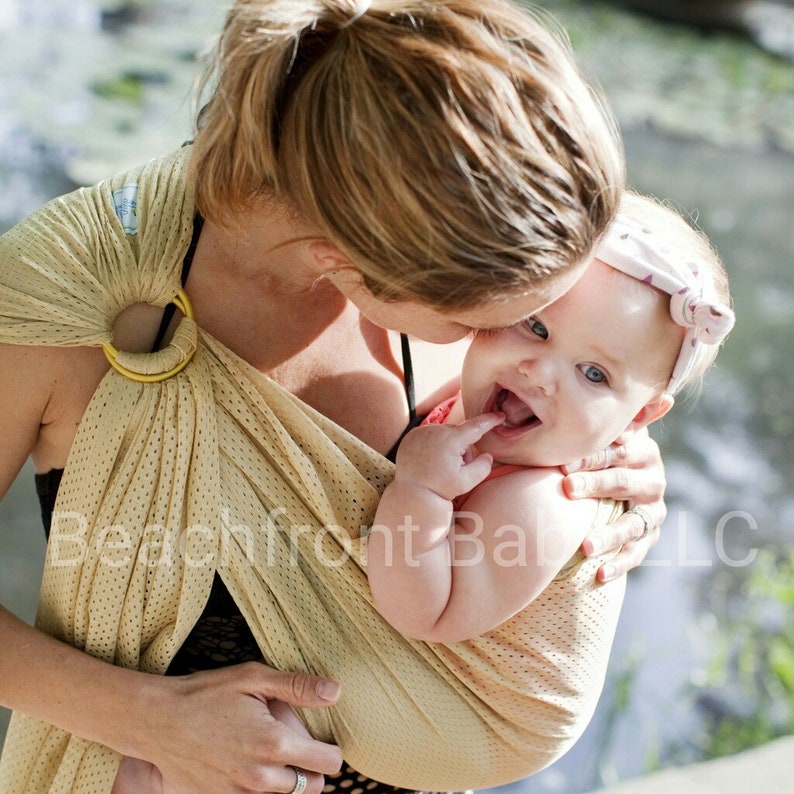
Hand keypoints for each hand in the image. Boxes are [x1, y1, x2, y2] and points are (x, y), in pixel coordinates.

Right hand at [116, 662, 342, 793]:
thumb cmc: (207, 693)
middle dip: (312, 768)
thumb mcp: (253, 678)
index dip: (331, 751)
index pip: (328, 764)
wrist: (157, 721)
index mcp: (275, 745)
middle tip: (298, 746)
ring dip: (287, 781)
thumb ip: (298, 687)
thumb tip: (336, 692)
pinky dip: (259, 789)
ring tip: (273, 754)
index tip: (323, 739)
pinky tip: (248, 764)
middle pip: (313, 788)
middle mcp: (261, 778)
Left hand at [394, 412, 503, 500]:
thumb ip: (483, 467)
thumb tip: (487, 454)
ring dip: (447, 445)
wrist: (411, 493)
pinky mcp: (412, 434)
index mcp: (452, 440)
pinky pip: (430, 434)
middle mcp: (436, 430)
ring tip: (439, 466)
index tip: (500, 415)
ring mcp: (422, 431)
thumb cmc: (439, 489)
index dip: (490, 420)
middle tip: (455, 468)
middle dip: (463, 448)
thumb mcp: (467, 482)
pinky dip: (433, 444)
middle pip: (459, 433)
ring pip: (444, 433)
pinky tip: (428, 460)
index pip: (476, 425)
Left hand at [561, 428, 665, 582]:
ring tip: (586, 547)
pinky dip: (619, 564)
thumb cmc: (602, 452)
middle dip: (594, 486)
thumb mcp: (609, 433)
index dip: (592, 457)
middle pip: (622, 483)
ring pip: (632, 524)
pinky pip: (636, 553)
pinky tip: (599, 575)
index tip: (564, 464)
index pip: (619, 451)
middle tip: (567, 489)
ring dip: (609, 535)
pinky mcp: (650, 536)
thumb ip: (614, 419)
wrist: (621, 479)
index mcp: (643, 449)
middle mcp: (652, 479)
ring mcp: (653, 511)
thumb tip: (660, 395)